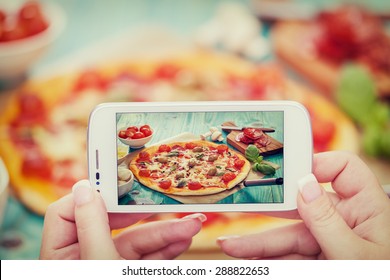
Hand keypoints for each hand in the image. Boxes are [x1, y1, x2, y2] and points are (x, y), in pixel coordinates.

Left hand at [40, 180, 205, 258]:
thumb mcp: (98, 263)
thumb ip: (92, 224)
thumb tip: (84, 186)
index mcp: (60, 256)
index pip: (66, 212)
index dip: (92, 198)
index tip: (120, 191)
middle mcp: (82, 258)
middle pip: (112, 225)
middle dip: (147, 218)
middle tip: (167, 203)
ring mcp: (107, 265)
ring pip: (136, 241)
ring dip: (166, 232)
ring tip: (193, 224)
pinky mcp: (127, 272)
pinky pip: (147, 256)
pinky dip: (167, 248)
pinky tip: (184, 239)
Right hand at [217, 151, 389, 258]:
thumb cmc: (380, 275)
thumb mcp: (355, 254)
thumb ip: (327, 221)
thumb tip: (304, 185)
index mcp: (367, 208)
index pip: (343, 169)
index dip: (315, 165)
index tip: (287, 172)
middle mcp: (347, 220)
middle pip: (302, 207)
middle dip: (268, 212)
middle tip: (241, 208)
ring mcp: (331, 240)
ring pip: (291, 236)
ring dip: (260, 244)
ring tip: (233, 248)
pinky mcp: (321, 258)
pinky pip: (292, 255)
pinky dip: (271, 258)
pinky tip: (252, 259)